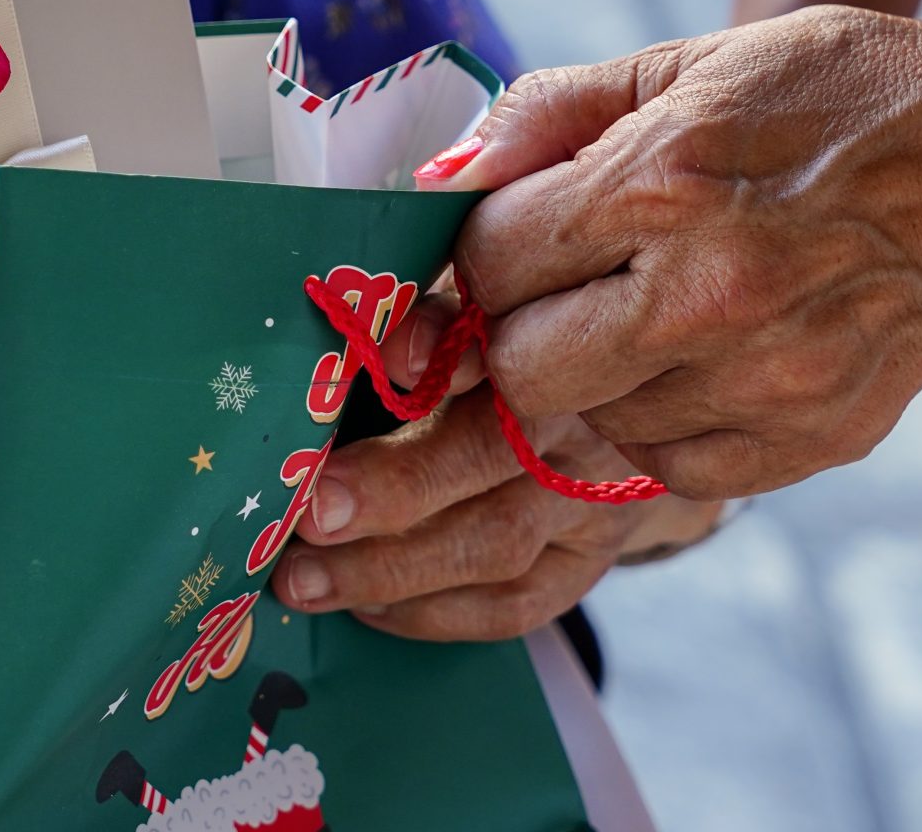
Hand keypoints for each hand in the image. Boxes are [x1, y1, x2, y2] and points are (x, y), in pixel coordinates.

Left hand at [268, 310, 724, 639]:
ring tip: (304, 579)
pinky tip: (367, 607)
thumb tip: (372, 340)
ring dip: (391, 569)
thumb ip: (425, 315)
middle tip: (310, 513)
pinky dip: (433, 613)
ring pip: (497, 544)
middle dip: (396, 489)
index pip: (502, 342)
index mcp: (550, 336)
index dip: (445, 353)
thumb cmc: (507, 345)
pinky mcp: (588, 563)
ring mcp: (595, 499)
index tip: (385, 366)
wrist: (617, 411)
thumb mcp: (472, 309)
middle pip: (494, 456)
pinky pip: (514, 605)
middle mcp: (586, 418)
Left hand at [434, 6, 921, 497]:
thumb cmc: (836, 96)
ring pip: (588, 426)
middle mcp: (708, 292)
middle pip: (519, 371)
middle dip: (512, 335)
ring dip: (588, 381)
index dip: (474, 256)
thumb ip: (553, 114)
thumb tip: (444, 172)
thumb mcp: (691, 63)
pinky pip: (669, 470)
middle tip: (549, 297)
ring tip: (640, 315)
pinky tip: (693, 361)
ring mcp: (764, 378)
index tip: (498, 247)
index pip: (489, 260)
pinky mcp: (809, 438)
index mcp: (664, 181)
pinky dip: (657, 425)